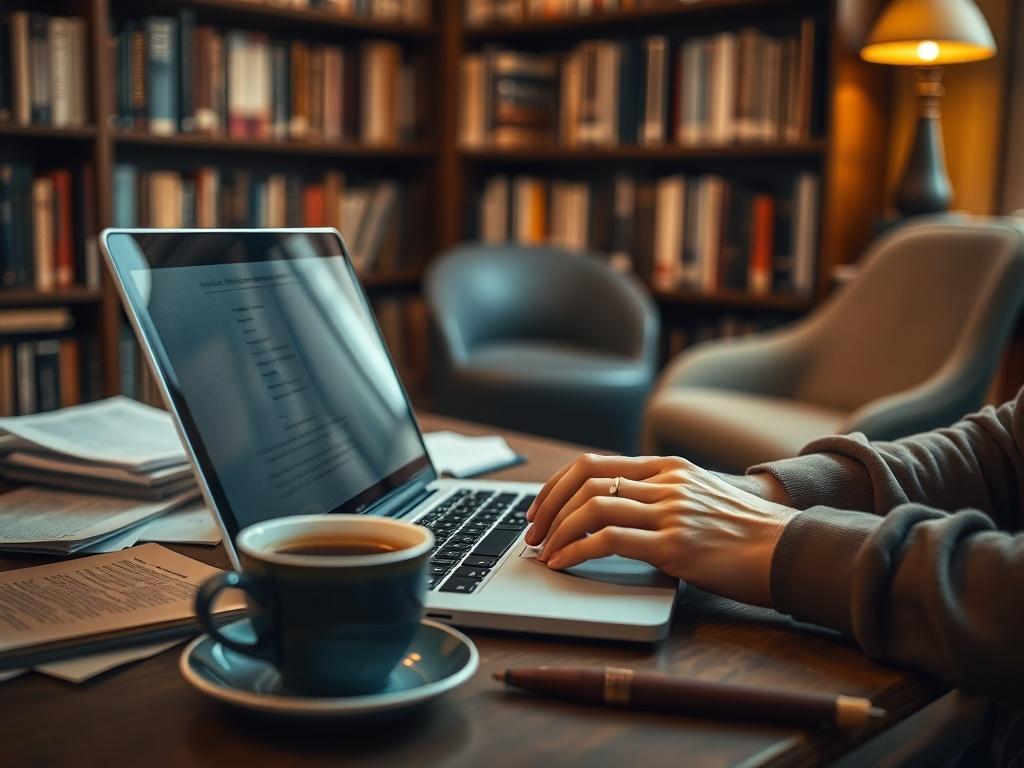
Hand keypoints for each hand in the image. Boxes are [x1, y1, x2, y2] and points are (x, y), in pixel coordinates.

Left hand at [525, 454, 798, 606]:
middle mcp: (665, 483)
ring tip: (544, 551)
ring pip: (591, 506)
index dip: (558, 485)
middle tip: (533, 531)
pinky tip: (564, 564)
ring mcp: (669, 511)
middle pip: (585, 478)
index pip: (594, 462)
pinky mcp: (673, 545)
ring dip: (557, 530)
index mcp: (668, 468)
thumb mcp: (702, 499)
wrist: (791, 551)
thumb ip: (663, 498)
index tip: (541, 508)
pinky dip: (575, 552)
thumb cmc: (749, 533)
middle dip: (548, 506)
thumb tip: (619, 514)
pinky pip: (607, 540)